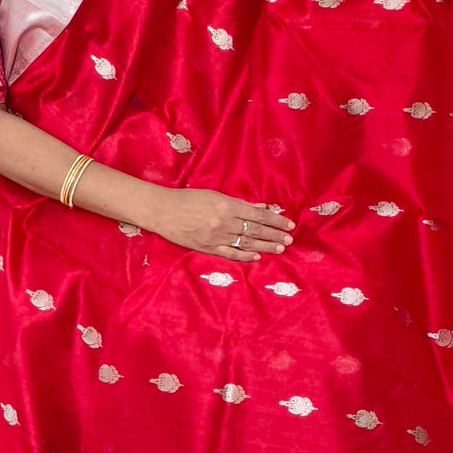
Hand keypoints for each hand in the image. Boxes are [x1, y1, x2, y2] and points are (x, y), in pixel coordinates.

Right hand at [144, 188, 294, 261]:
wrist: (162, 210)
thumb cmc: (187, 199)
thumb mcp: (214, 195)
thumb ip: (238, 203)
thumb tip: (261, 207)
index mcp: (227, 205)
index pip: (258, 214)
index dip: (275, 220)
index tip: (288, 224)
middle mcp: (224, 221)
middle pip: (255, 230)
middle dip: (275, 235)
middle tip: (290, 239)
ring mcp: (216, 236)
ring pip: (246, 243)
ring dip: (265, 247)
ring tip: (280, 249)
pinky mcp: (207, 247)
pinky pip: (230, 253)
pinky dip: (245, 256)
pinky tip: (257, 257)